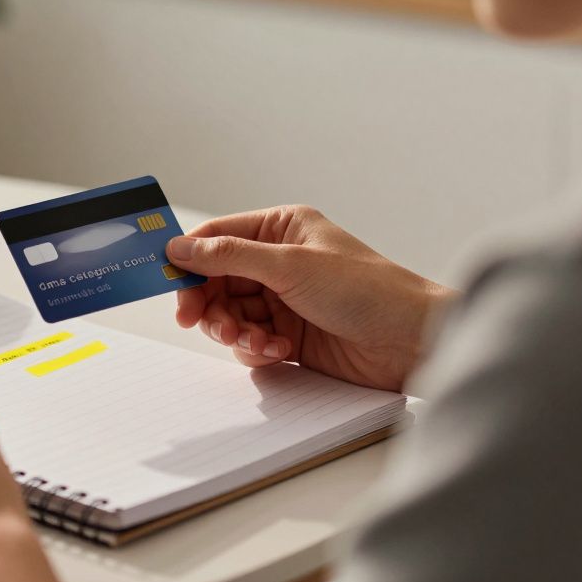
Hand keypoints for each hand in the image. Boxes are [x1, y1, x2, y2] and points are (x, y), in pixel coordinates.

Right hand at [166, 206, 454, 391]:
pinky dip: (257, 349)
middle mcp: (279, 262)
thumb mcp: (291, 266)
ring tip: (257, 342)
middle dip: (210, 305)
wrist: (411, 341)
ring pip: (231, 315)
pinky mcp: (291, 336)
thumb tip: (180, 247)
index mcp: (282, 229)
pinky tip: (280, 351)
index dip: (189, 259)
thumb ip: (229, 256)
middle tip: (204, 323)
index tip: (169, 281)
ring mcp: (284, 300)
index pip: (218, 237)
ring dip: (235, 331)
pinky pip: (251, 342)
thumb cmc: (368, 291)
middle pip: (216, 281)